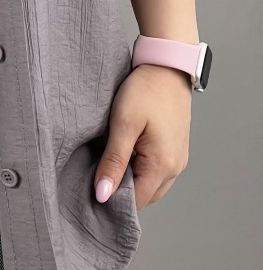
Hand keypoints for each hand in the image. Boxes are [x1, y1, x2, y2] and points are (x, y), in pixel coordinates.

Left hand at [94, 63, 192, 211]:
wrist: (166, 66)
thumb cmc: (146, 91)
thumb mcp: (123, 124)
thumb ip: (113, 161)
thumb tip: (103, 195)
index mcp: (163, 166)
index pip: (136, 202)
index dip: (112, 201)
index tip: (90, 191)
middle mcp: (175, 168)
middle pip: (144, 196)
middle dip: (120, 191)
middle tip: (96, 175)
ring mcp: (177, 159)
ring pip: (150, 184)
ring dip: (130, 179)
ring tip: (108, 162)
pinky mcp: (175, 149)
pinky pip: (156, 171)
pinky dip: (139, 169)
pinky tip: (123, 154)